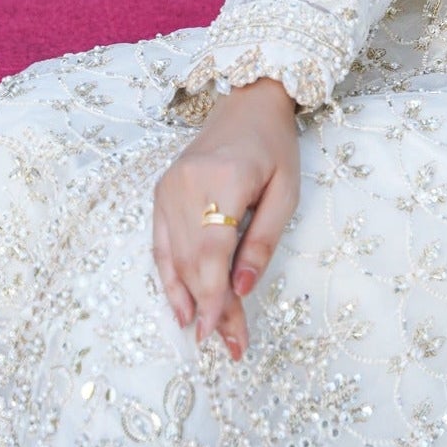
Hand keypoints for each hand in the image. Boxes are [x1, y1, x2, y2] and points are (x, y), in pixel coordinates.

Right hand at [151, 76, 300, 360]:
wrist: (250, 103)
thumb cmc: (276, 146)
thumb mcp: (286, 192)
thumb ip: (263, 242)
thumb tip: (241, 291)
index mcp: (225, 180)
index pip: (213, 253)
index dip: (214, 298)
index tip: (222, 334)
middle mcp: (187, 184)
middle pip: (192, 262)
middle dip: (209, 306)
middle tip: (227, 343)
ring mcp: (168, 188)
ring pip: (173, 258)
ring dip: (189, 300)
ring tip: (208, 333)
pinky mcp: (160, 192)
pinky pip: (160, 244)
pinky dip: (169, 278)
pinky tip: (180, 307)